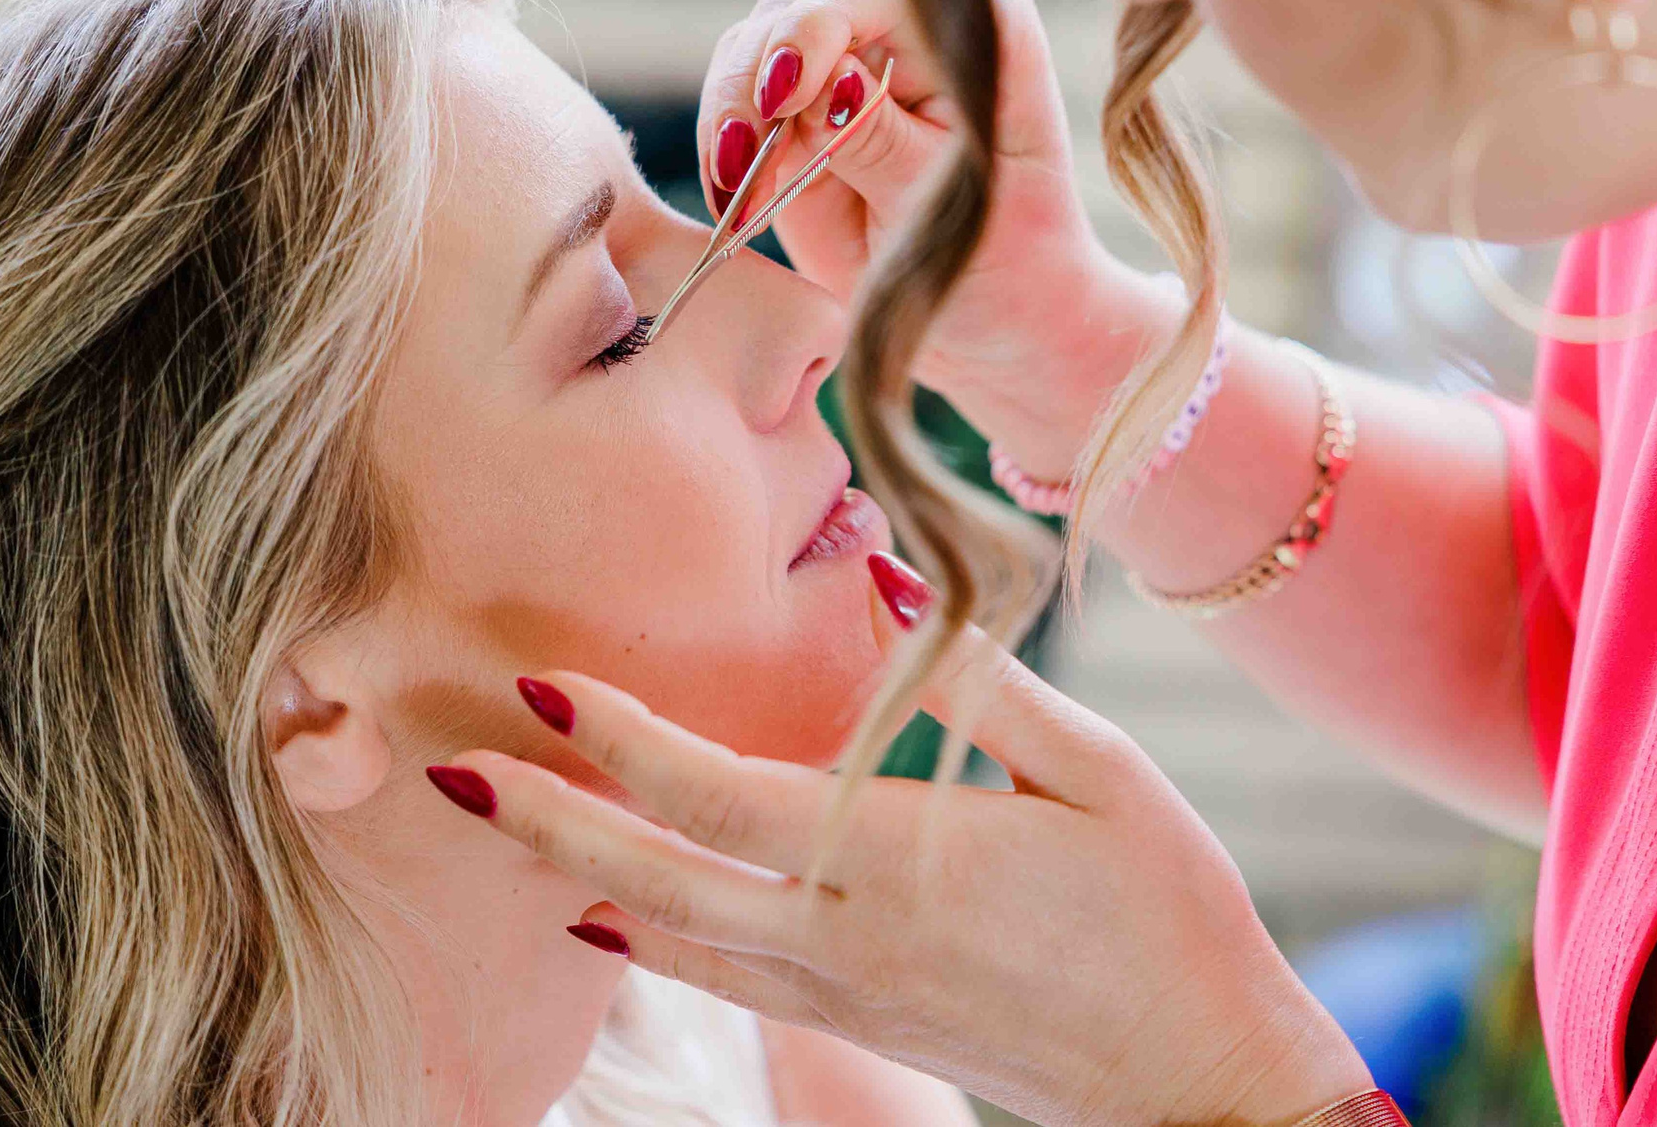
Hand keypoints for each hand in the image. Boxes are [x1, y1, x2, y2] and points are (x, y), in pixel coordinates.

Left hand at [439, 561, 1370, 1126]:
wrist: (1204, 1081)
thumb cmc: (1168, 911)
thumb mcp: (1098, 772)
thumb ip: (977, 685)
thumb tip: (888, 579)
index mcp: (894, 863)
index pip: (717, 795)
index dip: (620, 741)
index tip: (539, 688)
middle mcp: (843, 939)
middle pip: (657, 882)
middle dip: (548, 826)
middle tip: (452, 775)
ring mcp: (843, 994)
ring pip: (675, 941)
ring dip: (578, 881)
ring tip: (505, 829)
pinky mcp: (859, 1023)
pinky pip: (724, 980)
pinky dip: (650, 944)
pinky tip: (605, 921)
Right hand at [697, 0, 1168, 471]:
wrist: (992, 318)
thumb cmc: (1001, 256)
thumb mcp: (949, 205)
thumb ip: (885, 142)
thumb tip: (827, 83)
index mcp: (971, 21)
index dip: (817, 30)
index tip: (784, 96)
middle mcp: (902, 21)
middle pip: (795, 7)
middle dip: (755, 79)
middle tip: (744, 159)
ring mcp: (844, 60)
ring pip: (750, 52)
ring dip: (732, 120)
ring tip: (739, 193)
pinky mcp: (799, 113)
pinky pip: (738, 108)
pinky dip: (728, 154)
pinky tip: (737, 205)